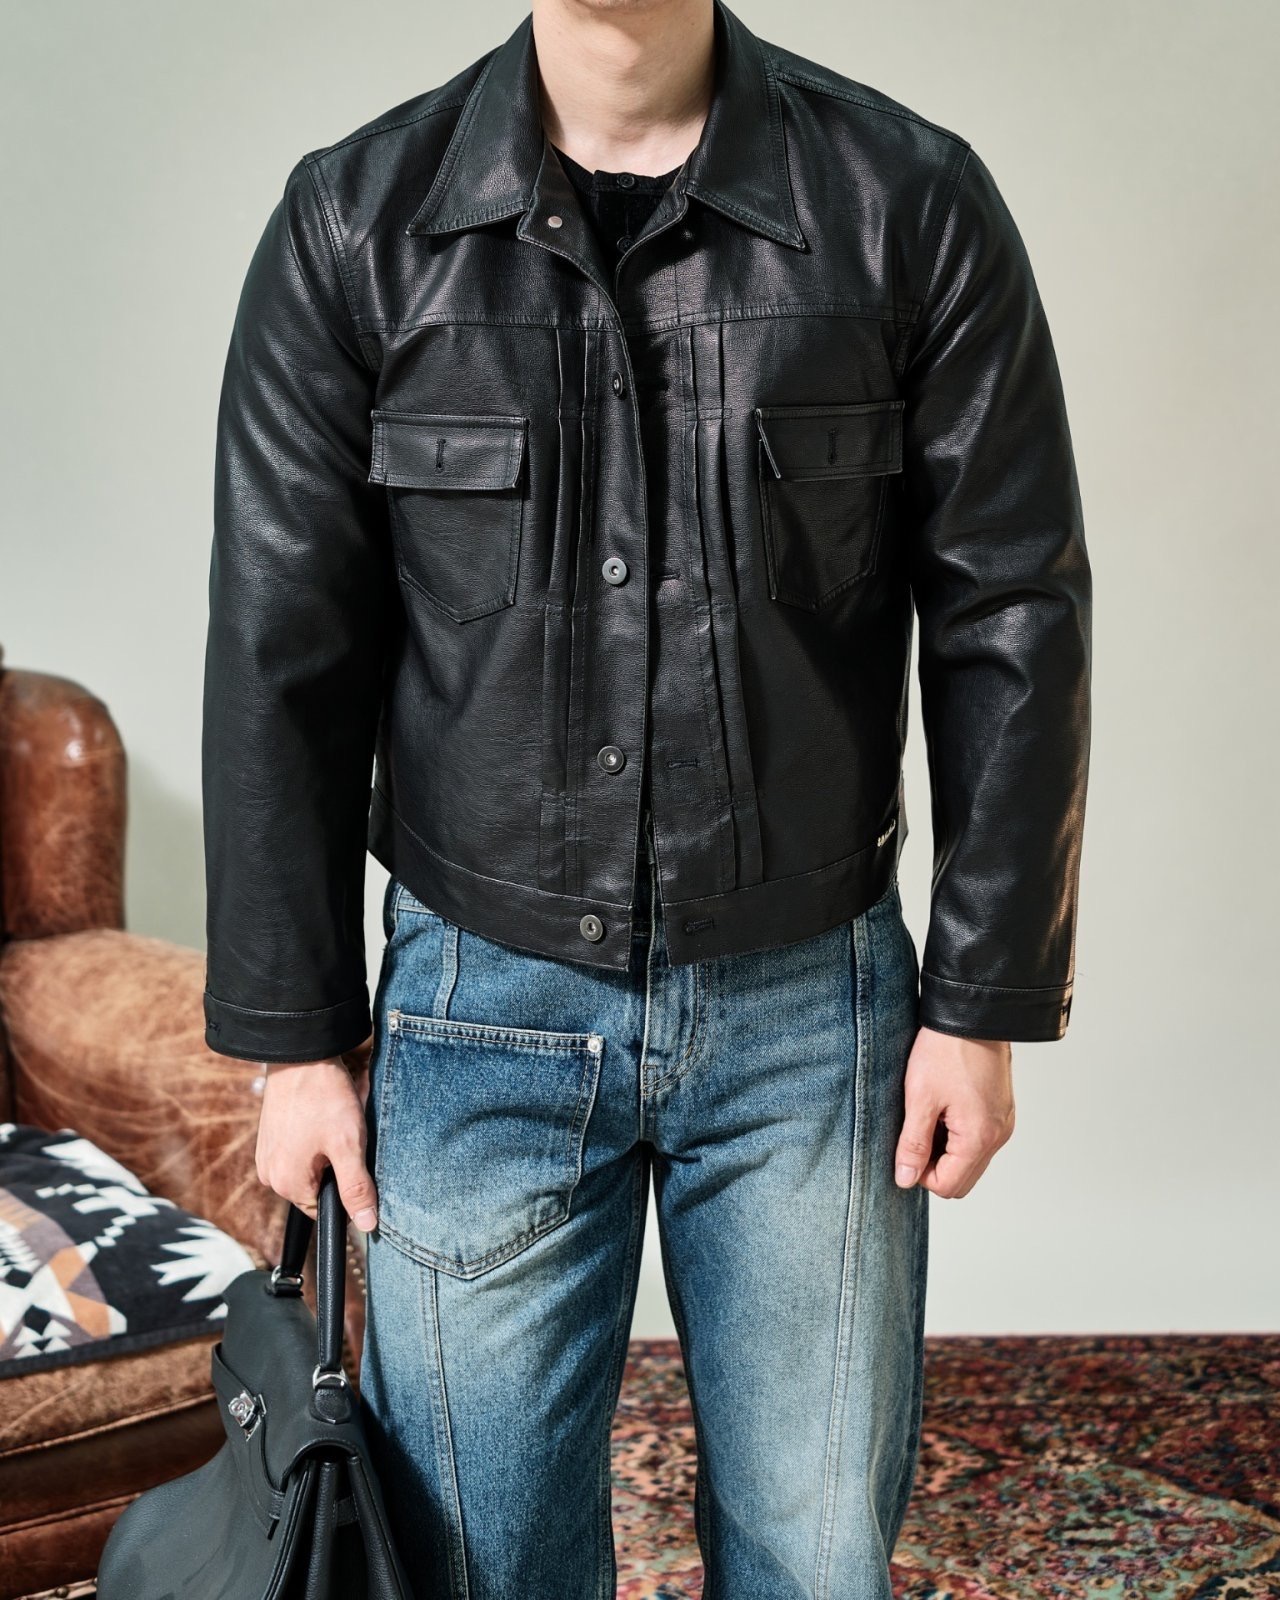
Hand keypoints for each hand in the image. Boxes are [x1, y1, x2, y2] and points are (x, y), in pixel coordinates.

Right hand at [254, 1032, 377, 1230]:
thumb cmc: (323, 1097)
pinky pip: (300, 1149)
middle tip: (347, 1134)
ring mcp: (267, 1154)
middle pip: (318, 1187)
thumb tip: (366, 1225)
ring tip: (335, 1120)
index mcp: (287, 1184)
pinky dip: (316, 1136)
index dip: (347, 1190)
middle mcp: (270, 1175)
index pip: (325, 1210)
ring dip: (328, 1149)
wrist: (300, 1054)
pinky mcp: (270, 1136)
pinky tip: (324, 1114)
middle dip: (337, 1165)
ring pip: (311, 1166)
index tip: (356, 1160)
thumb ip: (356, 1189)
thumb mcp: (348, 1145)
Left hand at [893, 1026, 1014, 1197]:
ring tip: (929, 1116)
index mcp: (979, 1138)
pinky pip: (979, 1140)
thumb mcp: (920, 1099)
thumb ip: (913, 1144)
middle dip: (934, 1166)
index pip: (948, 1186)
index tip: (906, 1147)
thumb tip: (905, 1178)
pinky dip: (959, 1135)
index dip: (920, 1174)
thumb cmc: (946, 1051)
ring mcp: (1003, 1124)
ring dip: (946, 1150)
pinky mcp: (1001, 1111)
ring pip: (971, 1160)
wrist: (973, 1015)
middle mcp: (998, 1136)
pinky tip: (943, 1108)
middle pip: (963, 1179)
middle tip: (915, 1133)